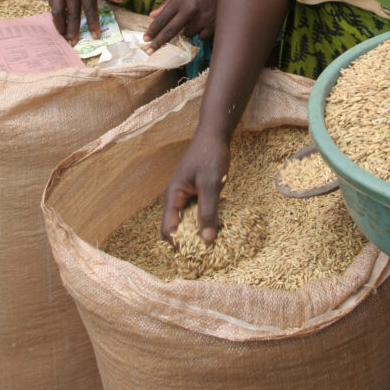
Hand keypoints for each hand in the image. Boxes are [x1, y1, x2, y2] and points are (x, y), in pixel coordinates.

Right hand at [48, 0, 122, 43]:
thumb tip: (120, 0)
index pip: (90, 10)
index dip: (92, 25)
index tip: (96, 36)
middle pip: (72, 15)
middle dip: (73, 31)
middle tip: (74, 43)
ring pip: (58, 11)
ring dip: (60, 26)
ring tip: (63, 36)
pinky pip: (51, 2)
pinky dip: (53, 13)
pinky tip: (56, 18)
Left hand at [144, 0, 224, 50]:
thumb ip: (168, 2)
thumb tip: (152, 15)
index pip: (162, 18)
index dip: (153, 30)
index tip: (145, 39)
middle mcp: (190, 10)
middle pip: (170, 31)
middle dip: (158, 42)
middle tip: (150, 50)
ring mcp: (203, 18)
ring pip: (188, 34)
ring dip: (187, 30)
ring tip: (195, 18)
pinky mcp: (214, 24)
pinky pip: (202, 36)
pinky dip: (201, 31)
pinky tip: (205, 21)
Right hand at [161, 125, 230, 244]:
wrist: (214, 134)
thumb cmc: (209, 156)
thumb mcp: (210, 184)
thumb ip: (208, 212)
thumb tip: (207, 241)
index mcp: (172, 198)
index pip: (168, 230)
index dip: (180, 245)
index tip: (198, 254)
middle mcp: (176, 200)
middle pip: (178, 229)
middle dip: (191, 242)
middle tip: (210, 252)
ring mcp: (186, 197)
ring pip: (189, 223)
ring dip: (201, 232)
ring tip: (217, 242)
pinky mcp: (196, 195)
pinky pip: (198, 214)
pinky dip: (207, 221)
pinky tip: (220, 226)